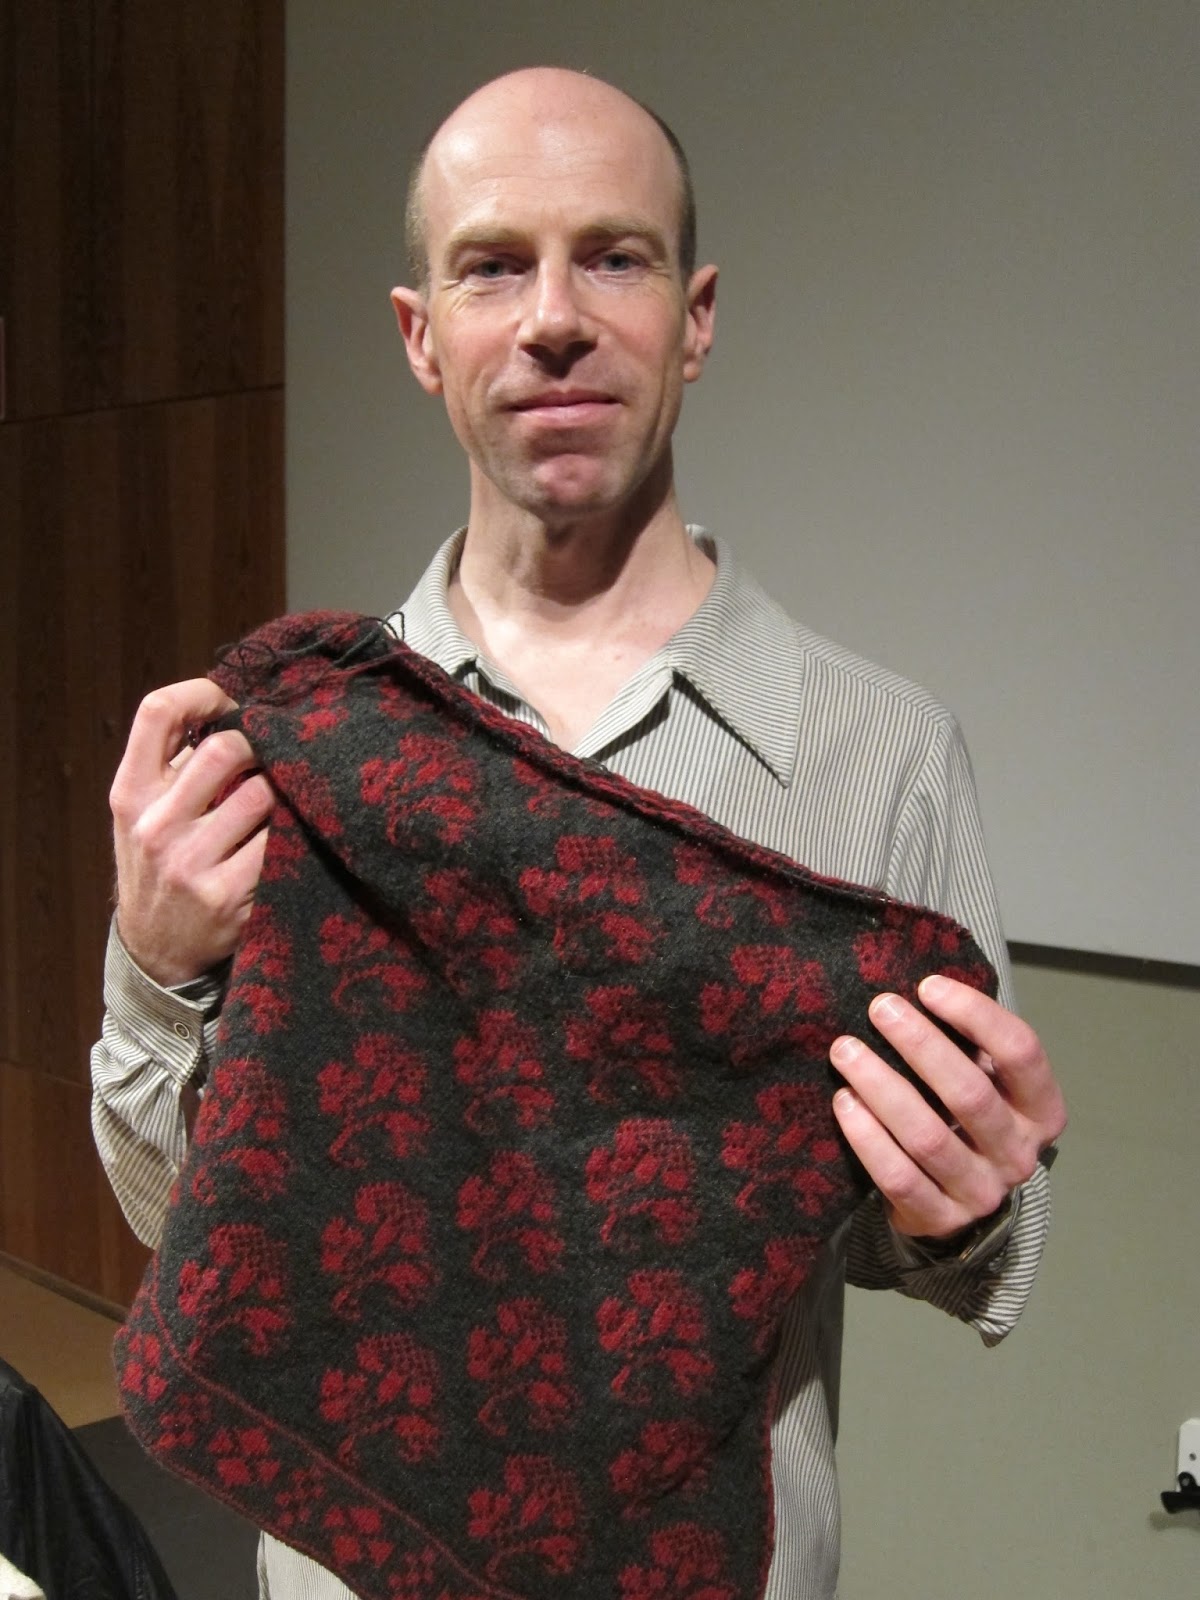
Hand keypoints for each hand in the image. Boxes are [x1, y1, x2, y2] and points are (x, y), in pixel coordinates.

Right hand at [109, 679, 274, 985]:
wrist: (155, 948)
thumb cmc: (159, 863)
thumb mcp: (144, 811)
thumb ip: (174, 763)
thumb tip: (231, 707)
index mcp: (131, 793)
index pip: (157, 712)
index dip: (203, 692)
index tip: (232, 701)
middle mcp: (155, 825)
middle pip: (224, 748)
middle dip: (259, 745)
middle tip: (272, 755)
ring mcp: (191, 862)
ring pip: (262, 794)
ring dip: (283, 790)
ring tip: (283, 797)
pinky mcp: (229, 895)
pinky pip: (281, 842)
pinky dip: (294, 831)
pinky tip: (294, 832)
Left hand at [829, 975, 1066, 1240]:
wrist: (958, 1202)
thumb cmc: (967, 1120)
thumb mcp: (987, 1081)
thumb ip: (970, 1044)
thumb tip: (921, 986)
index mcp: (1042, 1109)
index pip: (1021, 1052)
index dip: (976, 1014)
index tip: (928, 986)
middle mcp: (1019, 1153)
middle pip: (970, 1092)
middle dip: (921, 1045)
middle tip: (879, 1009)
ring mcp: (982, 1192)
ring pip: (928, 1136)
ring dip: (882, 1087)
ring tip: (845, 1050)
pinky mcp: (940, 1219)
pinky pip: (898, 1176)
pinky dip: (867, 1137)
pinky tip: (844, 1101)